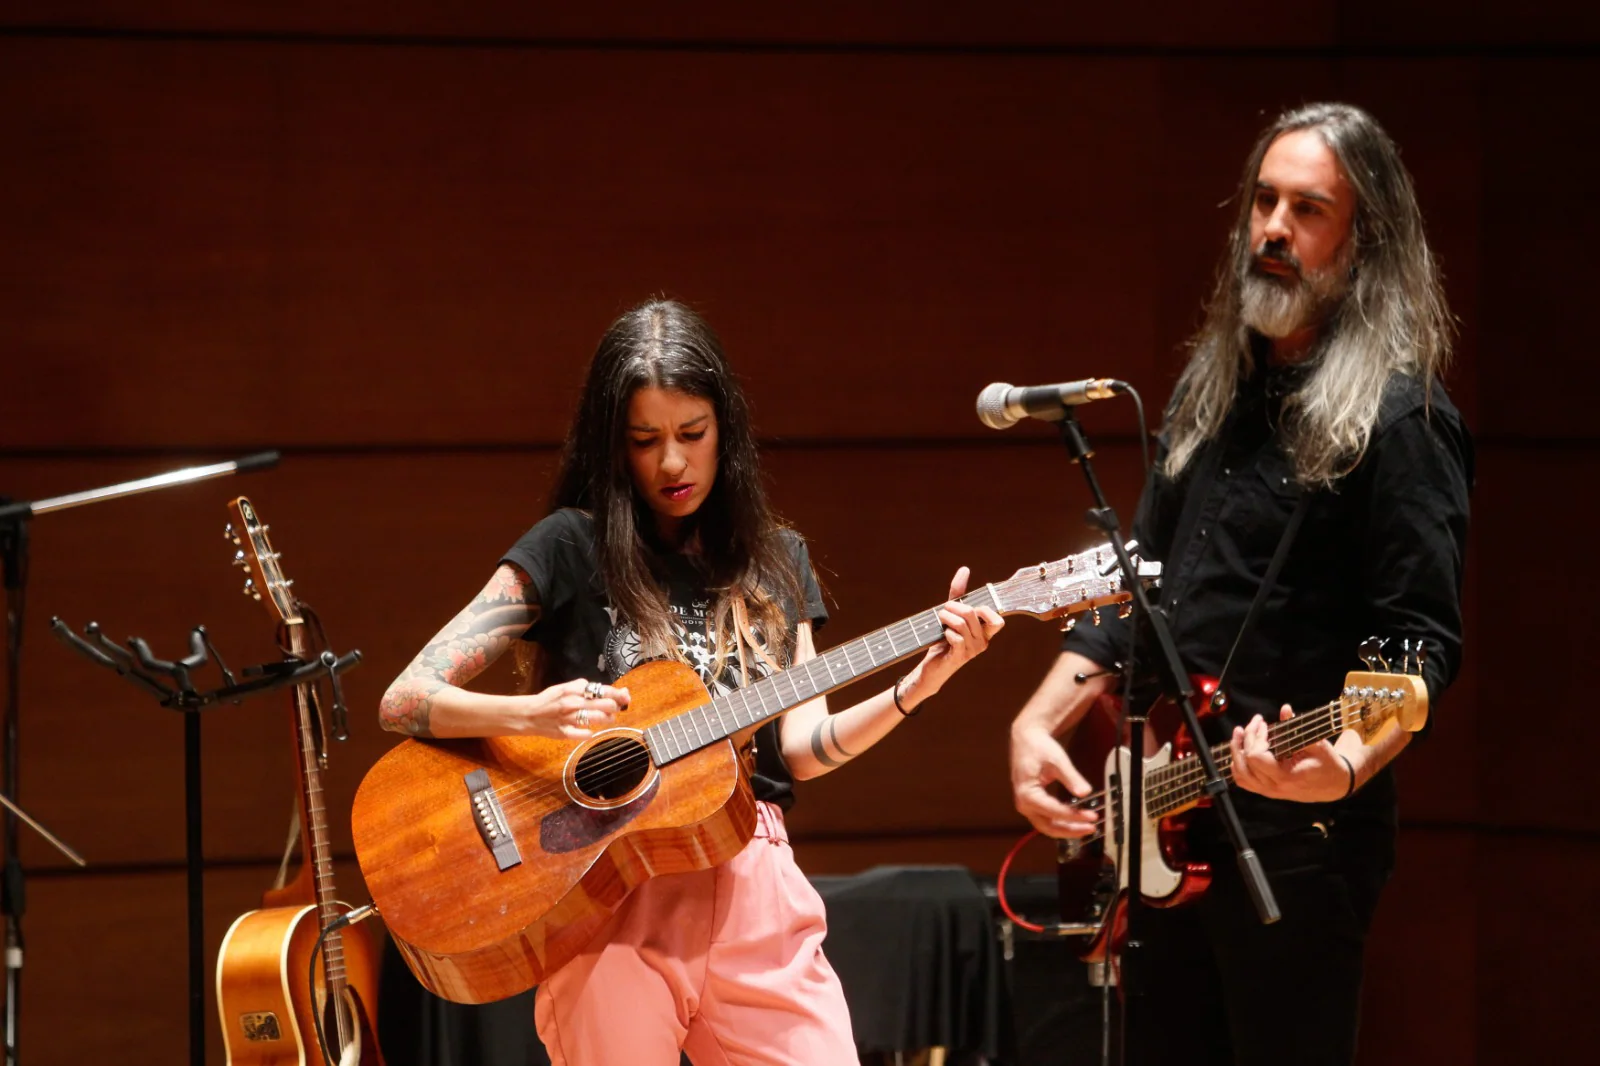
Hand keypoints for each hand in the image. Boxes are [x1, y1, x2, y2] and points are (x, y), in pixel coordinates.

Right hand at [516, 678, 628, 739]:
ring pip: (599, 719)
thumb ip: (584, 687)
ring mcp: (570, 719)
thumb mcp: (565, 687)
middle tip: (613, 709)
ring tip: (607, 719)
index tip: (625, 697)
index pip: (603, 691)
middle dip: (615, 708)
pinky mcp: (566, 733)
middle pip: (605, 705)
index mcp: (574, 690)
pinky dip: (591, 732)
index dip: (618, 694)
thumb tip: (605, 689)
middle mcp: (573, 703)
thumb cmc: (549, 700)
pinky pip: (586, 734)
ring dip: (608, 719)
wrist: (528, 715)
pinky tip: (591, 730)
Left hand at [900, 566, 1004, 706]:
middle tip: (943, 610)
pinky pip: (956, 637)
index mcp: (985, 632)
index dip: (983, 608)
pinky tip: (943, 635)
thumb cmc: (943, 639)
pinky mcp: (960, 657)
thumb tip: (965, 569)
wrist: (932, 667)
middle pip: (972, 613)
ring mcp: (973, 651)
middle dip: (953, 606)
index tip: (966, 604)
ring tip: (939, 620)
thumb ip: (958, 593)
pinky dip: (946, 632)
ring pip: (962, 623)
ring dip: (945, 617)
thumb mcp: (951, 614)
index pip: (997, 619)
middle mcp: (983, 642)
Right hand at [1010, 725, 1098, 837]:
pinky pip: (1046, 820)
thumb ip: (1071, 777)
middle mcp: (1023, 803)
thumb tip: (1085, 792)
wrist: (1027, 739)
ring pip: (1047, 826)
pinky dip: (1061, 823)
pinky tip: (1076, 821)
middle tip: (1091, 827)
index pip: (1054, 811)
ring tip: (1086, 827)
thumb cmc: (1038, 747)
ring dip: (1067, 830)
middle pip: (1048, 826)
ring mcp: (1026, 805)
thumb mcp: (1057, 760)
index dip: (1074, 816)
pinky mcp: (1032, 804)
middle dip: (1071, 830)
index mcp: (1026, 793)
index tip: (1091, 816)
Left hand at [1230, 705, 1351, 802]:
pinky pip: (1244, 781)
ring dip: (1237, 751)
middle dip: (1246, 738)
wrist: (1335, 785)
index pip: (1256, 757)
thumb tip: (1285, 709)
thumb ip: (1297, 727)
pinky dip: (1238, 765)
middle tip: (1256, 722)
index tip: (1265, 726)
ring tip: (1240, 733)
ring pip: (1240, 773)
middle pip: (1245, 762)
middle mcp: (1273, 787)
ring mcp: (1268, 791)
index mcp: (1285, 777)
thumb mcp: (1317, 744)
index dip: (1256, 738)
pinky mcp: (1266, 790)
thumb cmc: (1327, 763)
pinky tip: (1242, 750)